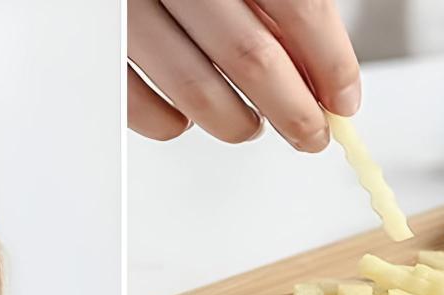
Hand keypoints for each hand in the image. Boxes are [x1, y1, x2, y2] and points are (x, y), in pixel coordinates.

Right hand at [128, 0, 359, 149]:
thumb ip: (282, 2)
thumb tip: (319, 67)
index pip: (298, 6)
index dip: (331, 62)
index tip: (343, 98)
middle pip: (251, 58)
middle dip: (293, 111)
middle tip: (311, 133)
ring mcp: (130, 10)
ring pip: (195, 92)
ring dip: (236, 124)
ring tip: (251, 125)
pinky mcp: (100, 42)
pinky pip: (138, 104)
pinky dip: (171, 125)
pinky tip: (188, 118)